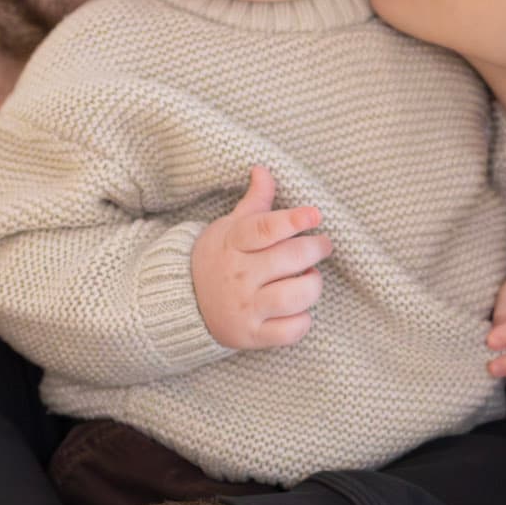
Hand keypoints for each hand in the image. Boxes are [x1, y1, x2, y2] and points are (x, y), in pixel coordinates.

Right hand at [191, 164, 330, 349]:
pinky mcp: (253, 336)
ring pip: (296, 296)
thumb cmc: (216, 259)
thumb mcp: (229, 227)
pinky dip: (303, 319)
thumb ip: (254, 202)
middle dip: (316, 249)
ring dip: (313, 284)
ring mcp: (246, 308)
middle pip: (290, 260)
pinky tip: (298, 307)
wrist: (182, 304)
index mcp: (233, 244)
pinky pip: (292, 330)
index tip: (315, 214)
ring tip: (309, 276)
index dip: (293, 219)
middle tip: (323, 244)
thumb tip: (263, 168)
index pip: (265, 229)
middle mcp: (239, 276)